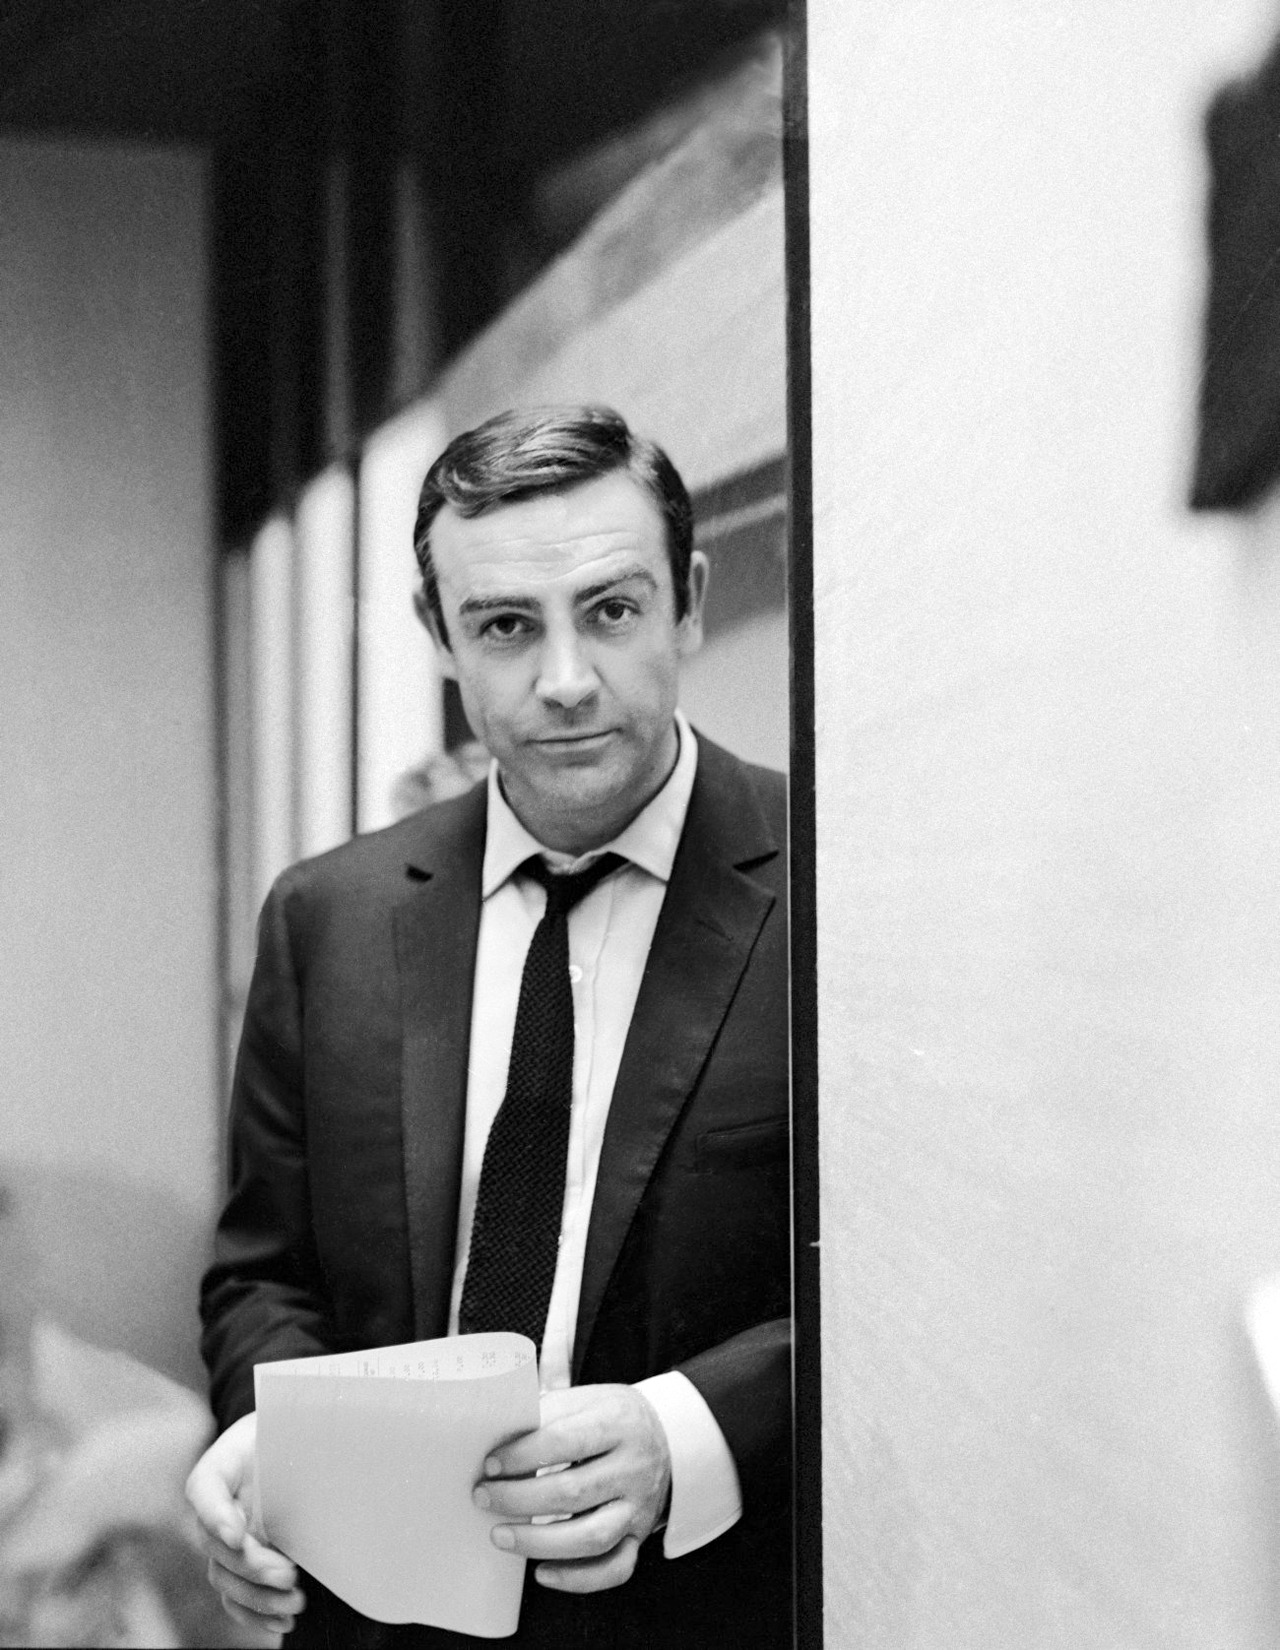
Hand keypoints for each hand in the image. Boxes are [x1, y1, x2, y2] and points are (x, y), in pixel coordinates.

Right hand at [185, 1412, 304, 1637]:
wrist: (290, 1442)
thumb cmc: (290, 1429)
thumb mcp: (292, 1422)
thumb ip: (300, 1436)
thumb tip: (334, 1444)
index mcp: (221, 1466)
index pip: (205, 1488)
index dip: (216, 1515)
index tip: (238, 1534)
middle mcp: (216, 1506)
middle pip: (215, 1545)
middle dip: (252, 1566)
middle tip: (289, 1574)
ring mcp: (224, 1539)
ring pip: (224, 1577)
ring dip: (257, 1596)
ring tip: (295, 1601)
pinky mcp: (239, 1563)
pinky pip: (234, 1597)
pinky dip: (254, 1614)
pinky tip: (282, 1623)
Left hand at [474, 1384, 670, 1593]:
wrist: (668, 1438)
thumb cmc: (611, 1417)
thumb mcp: (587, 1398)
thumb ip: (547, 1407)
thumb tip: (498, 1421)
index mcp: (618, 1422)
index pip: (564, 1440)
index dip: (522, 1454)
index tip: (490, 1463)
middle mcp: (633, 1467)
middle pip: (572, 1492)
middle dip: (518, 1499)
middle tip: (483, 1497)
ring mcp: (638, 1506)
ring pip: (591, 1537)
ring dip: (539, 1542)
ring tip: (499, 1535)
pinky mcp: (638, 1536)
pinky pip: (614, 1569)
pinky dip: (577, 1578)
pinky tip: (542, 1572)